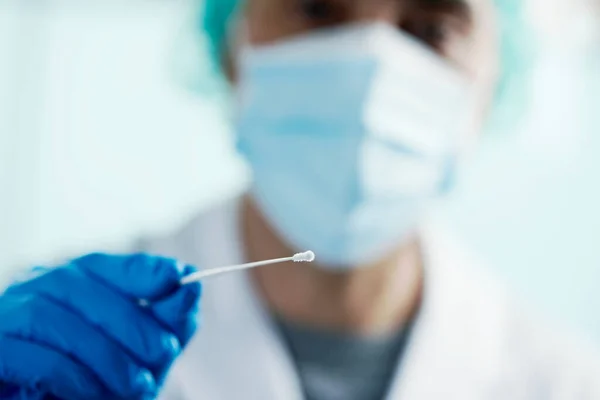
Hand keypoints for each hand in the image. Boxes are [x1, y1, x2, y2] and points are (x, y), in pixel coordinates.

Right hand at [0, 253, 201, 399]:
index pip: (107, 265)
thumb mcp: (142, 350)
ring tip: (137, 384)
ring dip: (107, 356)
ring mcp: (11, 315)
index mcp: (75, 281)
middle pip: (84, 288)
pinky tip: (94, 393)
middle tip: (164, 354)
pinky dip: (74, 377)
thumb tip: (190, 283)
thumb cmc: (100, 377)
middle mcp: (38, 288)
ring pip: (57, 321)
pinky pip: (36, 358)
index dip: (142, 270)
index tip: (177, 278)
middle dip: (133, 324)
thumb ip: (165, 319)